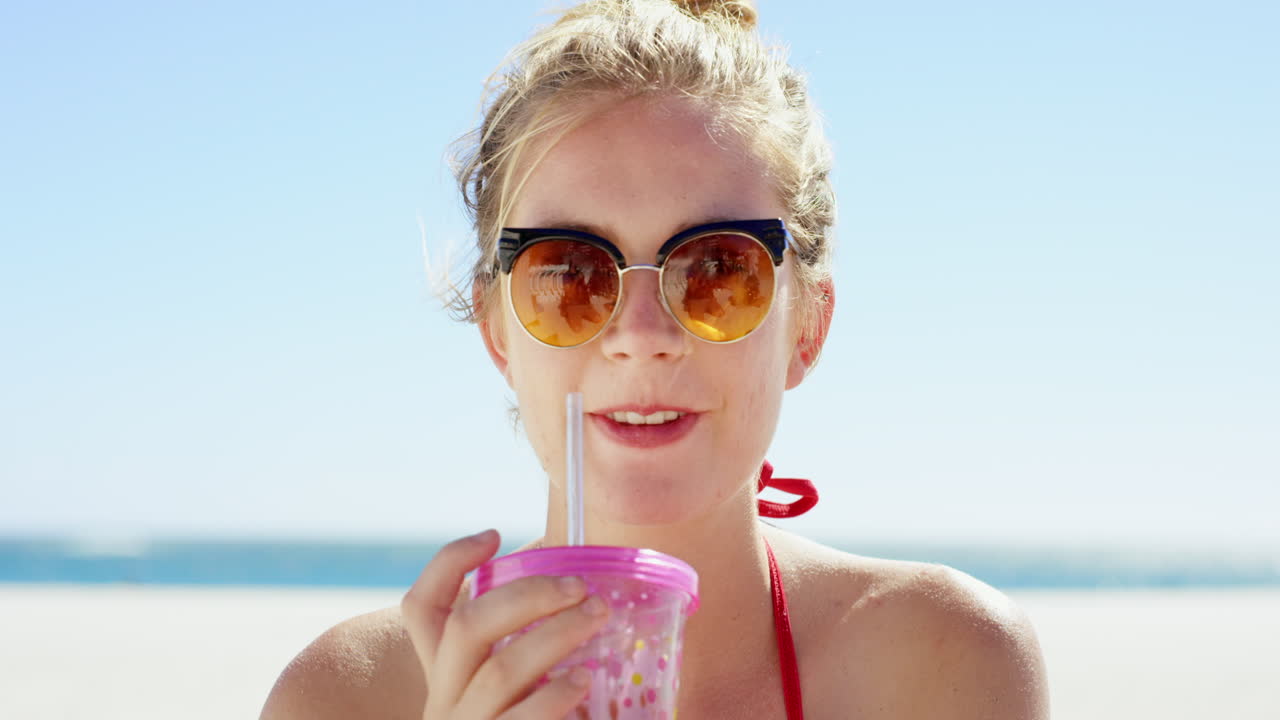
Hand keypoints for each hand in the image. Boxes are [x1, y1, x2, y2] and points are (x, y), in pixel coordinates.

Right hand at [401, 530, 609, 718]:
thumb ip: (529, 648)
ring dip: (552, 637)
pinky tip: (583, 683)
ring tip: (596, 619)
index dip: (449, 564)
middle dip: (525, 596)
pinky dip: (551, 698)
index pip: (422, 608)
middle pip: (465, 629)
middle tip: (580, 586)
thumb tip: (582, 586)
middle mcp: (444, 703)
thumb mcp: (511, 692)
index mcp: (444, 676)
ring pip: (497, 673)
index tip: (494, 534)